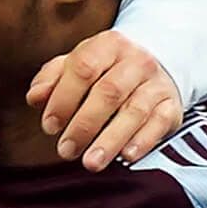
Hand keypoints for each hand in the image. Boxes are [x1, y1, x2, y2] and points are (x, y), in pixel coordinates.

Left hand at [25, 30, 181, 169]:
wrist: (152, 63)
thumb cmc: (103, 70)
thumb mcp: (75, 65)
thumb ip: (51, 79)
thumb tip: (35, 98)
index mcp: (107, 45)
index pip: (84, 68)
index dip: (63, 98)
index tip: (49, 126)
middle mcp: (136, 61)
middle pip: (109, 92)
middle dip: (84, 125)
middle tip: (66, 151)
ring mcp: (156, 83)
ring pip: (135, 111)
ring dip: (111, 140)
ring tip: (91, 163)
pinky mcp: (171, 105)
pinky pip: (159, 122)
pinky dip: (143, 140)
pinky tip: (126, 156)